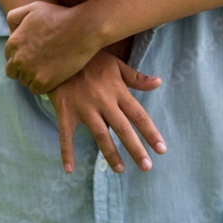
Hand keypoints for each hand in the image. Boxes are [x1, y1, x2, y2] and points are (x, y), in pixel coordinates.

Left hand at [4, 1, 101, 92]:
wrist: (83, 28)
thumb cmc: (60, 16)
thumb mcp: (33, 8)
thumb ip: (14, 17)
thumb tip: (10, 31)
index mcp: (13, 42)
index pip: (9, 57)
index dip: (21, 56)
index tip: (35, 54)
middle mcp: (18, 59)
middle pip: (13, 72)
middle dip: (24, 69)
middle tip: (41, 64)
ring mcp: (30, 72)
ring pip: (25, 81)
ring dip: (34, 77)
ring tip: (49, 68)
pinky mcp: (43, 82)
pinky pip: (36, 90)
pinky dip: (43, 85)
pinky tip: (54, 75)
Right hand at [48, 49, 165, 173]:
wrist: (60, 52)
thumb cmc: (92, 59)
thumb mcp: (116, 65)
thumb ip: (136, 78)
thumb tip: (159, 82)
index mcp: (118, 90)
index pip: (138, 115)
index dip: (150, 133)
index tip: (161, 149)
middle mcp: (103, 101)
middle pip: (123, 128)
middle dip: (135, 148)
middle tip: (147, 167)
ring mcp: (83, 107)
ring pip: (100, 135)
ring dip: (110, 154)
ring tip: (120, 169)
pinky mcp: (65, 111)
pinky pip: (65, 135)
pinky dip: (66, 152)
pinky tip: (70, 169)